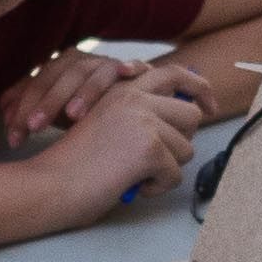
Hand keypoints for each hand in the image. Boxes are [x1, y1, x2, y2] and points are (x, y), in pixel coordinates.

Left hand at [0, 46, 141, 145]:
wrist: (124, 96)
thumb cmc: (82, 107)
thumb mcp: (53, 110)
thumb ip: (29, 108)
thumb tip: (5, 114)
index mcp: (55, 69)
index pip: (34, 84)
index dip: (21, 108)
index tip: (14, 137)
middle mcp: (78, 61)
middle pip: (58, 76)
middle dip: (46, 102)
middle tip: (34, 127)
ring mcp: (104, 63)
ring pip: (91, 73)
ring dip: (83, 92)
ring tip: (73, 116)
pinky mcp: (131, 69)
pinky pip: (131, 66)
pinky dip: (130, 66)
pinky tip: (125, 72)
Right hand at [35, 72, 203, 217]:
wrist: (50, 184)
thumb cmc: (73, 163)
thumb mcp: (106, 124)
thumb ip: (137, 115)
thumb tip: (180, 121)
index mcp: (123, 88)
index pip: (174, 73)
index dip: (200, 90)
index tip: (211, 107)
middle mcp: (135, 97)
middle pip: (191, 114)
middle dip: (182, 141)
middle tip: (162, 160)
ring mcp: (143, 120)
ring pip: (186, 148)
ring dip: (165, 168)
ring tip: (134, 174)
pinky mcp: (149, 148)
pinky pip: (174, 174)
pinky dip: (156, 187)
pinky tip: (131, 185)